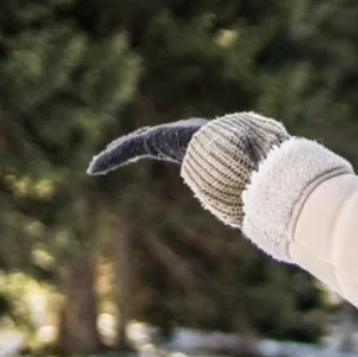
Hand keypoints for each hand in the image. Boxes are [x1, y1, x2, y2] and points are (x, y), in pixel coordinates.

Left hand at [86, 112, 286, 227]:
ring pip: (138, 143)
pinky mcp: (160, 137)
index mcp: (206, 146)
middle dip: (135, 147)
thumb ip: (248, 196)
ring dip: (117, 154)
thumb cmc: (254, 167)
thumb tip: (263, 221)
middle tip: (117, 157)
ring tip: (98, 165)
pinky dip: (113, 157)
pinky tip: (95, 168)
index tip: (157, 160)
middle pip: (153, 141)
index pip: (182, 149)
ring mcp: (172, 135)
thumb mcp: (250, 184)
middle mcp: (186, 136)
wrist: (246, 150)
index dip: (168, 152)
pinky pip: (132, 147)